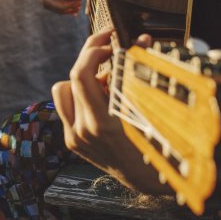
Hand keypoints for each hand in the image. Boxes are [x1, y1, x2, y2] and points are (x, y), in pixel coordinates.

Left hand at [52, 30, 162, 192]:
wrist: (147, 180)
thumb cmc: (157, 145)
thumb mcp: (151, 110)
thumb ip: (141, 73)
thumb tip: (141, 40)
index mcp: (103, 123)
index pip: (81, 75)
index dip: (93, 50)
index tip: (109, 39)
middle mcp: (83, 131)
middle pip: (73, 77)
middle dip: (91, 56)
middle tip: (109, 48)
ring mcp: (75, 137)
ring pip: (63, 90)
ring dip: (82, 79)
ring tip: (106, 81)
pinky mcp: (72, 140)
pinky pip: (66, 106)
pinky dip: (81, 95)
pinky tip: (102, 98)